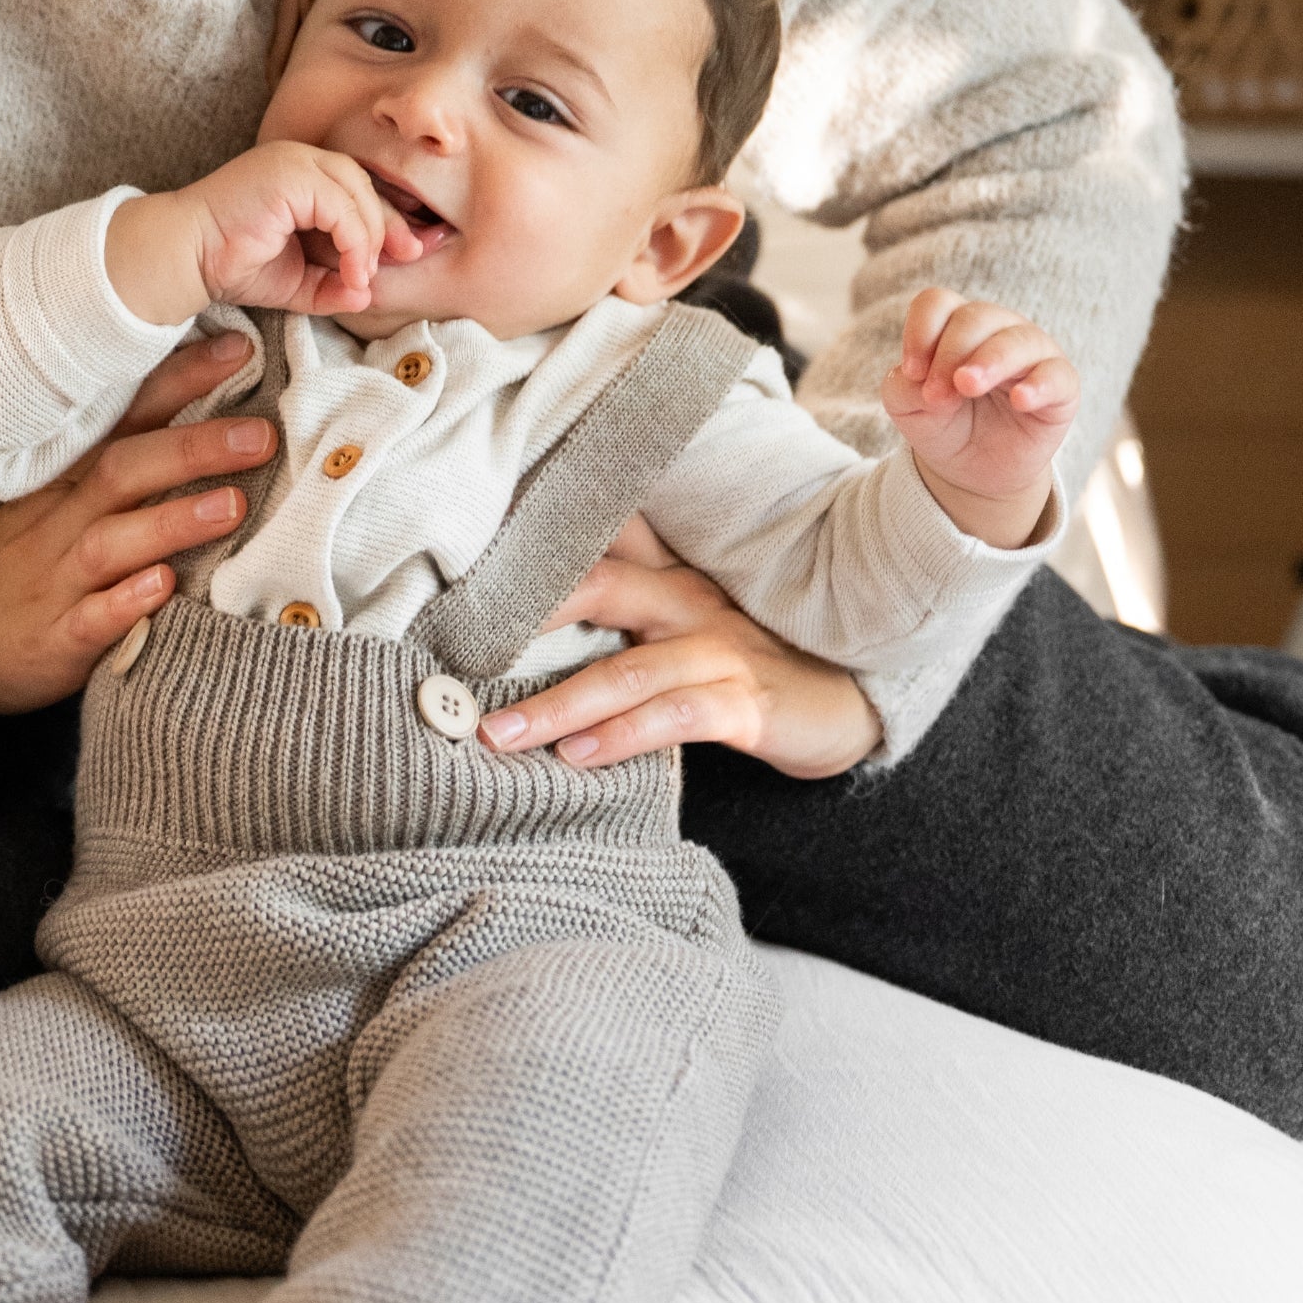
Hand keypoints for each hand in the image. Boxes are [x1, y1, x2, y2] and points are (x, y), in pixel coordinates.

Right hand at [0, 334, 275, 711]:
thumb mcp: (54, 504)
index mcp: (68, 484)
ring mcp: (55, 582)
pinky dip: (126, 603)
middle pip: (125, 469)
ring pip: (112, 541)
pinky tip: (162, 589)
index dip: (180, 381)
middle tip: (260, 434)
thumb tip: (207, 425)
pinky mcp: (51, 641)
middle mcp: (63, 523)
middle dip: (193, 447)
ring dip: (171, 521)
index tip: (238, 348)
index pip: (127, 419)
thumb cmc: (11, 564)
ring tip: (232, 505)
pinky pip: (89, 620)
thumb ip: (120, 473)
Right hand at [106, 143, 421, 324]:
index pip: (359, 192)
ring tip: (362, 277)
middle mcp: (302, 160)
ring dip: (370, 239)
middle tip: (406, 260)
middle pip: (366, 187)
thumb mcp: (296, 281)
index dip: (387, 224)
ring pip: (358, 193)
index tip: (407, 255)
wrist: (188, 257)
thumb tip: (367, 295)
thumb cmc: (232, 265)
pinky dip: (354, 240)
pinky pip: (340, 205)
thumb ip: (332, 285)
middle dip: (390, 227)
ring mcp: (294, 161)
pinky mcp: (289, 174)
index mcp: (304, 177)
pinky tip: (352, 270)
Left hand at [475, 520, 882, 777]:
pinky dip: (623, 735)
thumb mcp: (675, 629)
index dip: (529, 551)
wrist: (844, 706)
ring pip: (625, 671)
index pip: (594, 546)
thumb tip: (521, 628)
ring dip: (556, 706)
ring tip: (499, 735)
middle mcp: (688, 601)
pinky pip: (676, 715)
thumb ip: (612, 617)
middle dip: (526, 619)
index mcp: (666, 578)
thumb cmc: (743, 667)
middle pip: (600, 588)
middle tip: (460, 652)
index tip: (458, 575)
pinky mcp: (747, 703)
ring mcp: (720, 650)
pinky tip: (579, 756)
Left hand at [881, 287, 1078, 546]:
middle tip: (936, 394)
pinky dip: (1038, 385)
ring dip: (989, 361)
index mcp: (954, 328)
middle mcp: (997, 331)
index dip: (920, 331)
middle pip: (975, 317)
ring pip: (1017, 341)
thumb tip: (924, 379)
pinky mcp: (1060, 387)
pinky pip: (1056, 376)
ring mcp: (1033, 355)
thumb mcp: (908, 409)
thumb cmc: (941, 424)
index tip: (912, 372)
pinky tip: (1019, 400)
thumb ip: (903, 388)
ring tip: (966, 386)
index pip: (938, 304)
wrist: (972, 470)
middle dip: (950, 353)